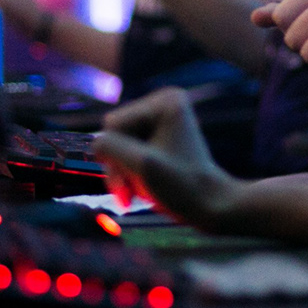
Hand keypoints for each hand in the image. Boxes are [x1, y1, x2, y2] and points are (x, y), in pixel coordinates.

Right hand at [91, 87, 242, 230]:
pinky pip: (129, 152)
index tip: (131, 181)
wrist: (212, 206)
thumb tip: (96, 141)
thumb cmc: (183, 188)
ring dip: (123, 172)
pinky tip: (143, 188)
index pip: (113, 125)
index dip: (116, 154)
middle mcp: (163, 103)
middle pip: (115, 134)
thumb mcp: (142, 166)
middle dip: (120, 165)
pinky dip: (131, 172)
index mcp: (165, 101)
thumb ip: (111, 147)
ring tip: (135, 194)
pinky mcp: (160, 136)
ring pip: (119, 145)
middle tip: (129, 195)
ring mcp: (162, 119)